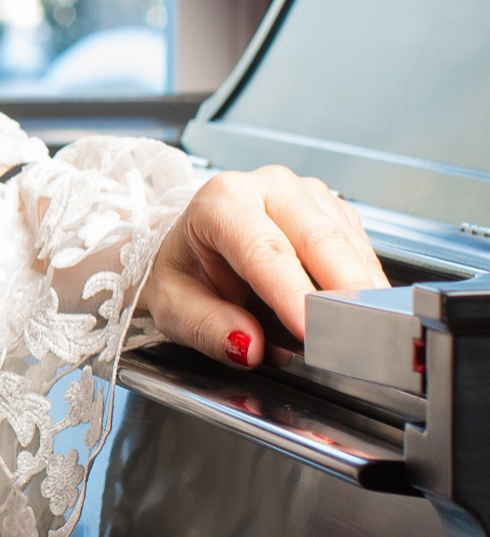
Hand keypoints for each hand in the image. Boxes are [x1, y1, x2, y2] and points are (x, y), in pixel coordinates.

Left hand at [144, 164, 385, 367]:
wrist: (189, 247)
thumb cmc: (183, 270)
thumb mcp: (172, 305)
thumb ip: (207, 326)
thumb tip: (249, 347)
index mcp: (222, 200)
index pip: (265, 250)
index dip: (291, 293)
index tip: (309, 329)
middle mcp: (269, 188)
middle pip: (320, 240)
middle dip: (342, 292)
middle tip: (354, 338)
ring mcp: (306, 196)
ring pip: (348, 244)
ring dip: (360, 292)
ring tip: (360, 334)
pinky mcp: (333, 211)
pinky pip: (360, 250)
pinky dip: (364, 285)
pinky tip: (361, 313)